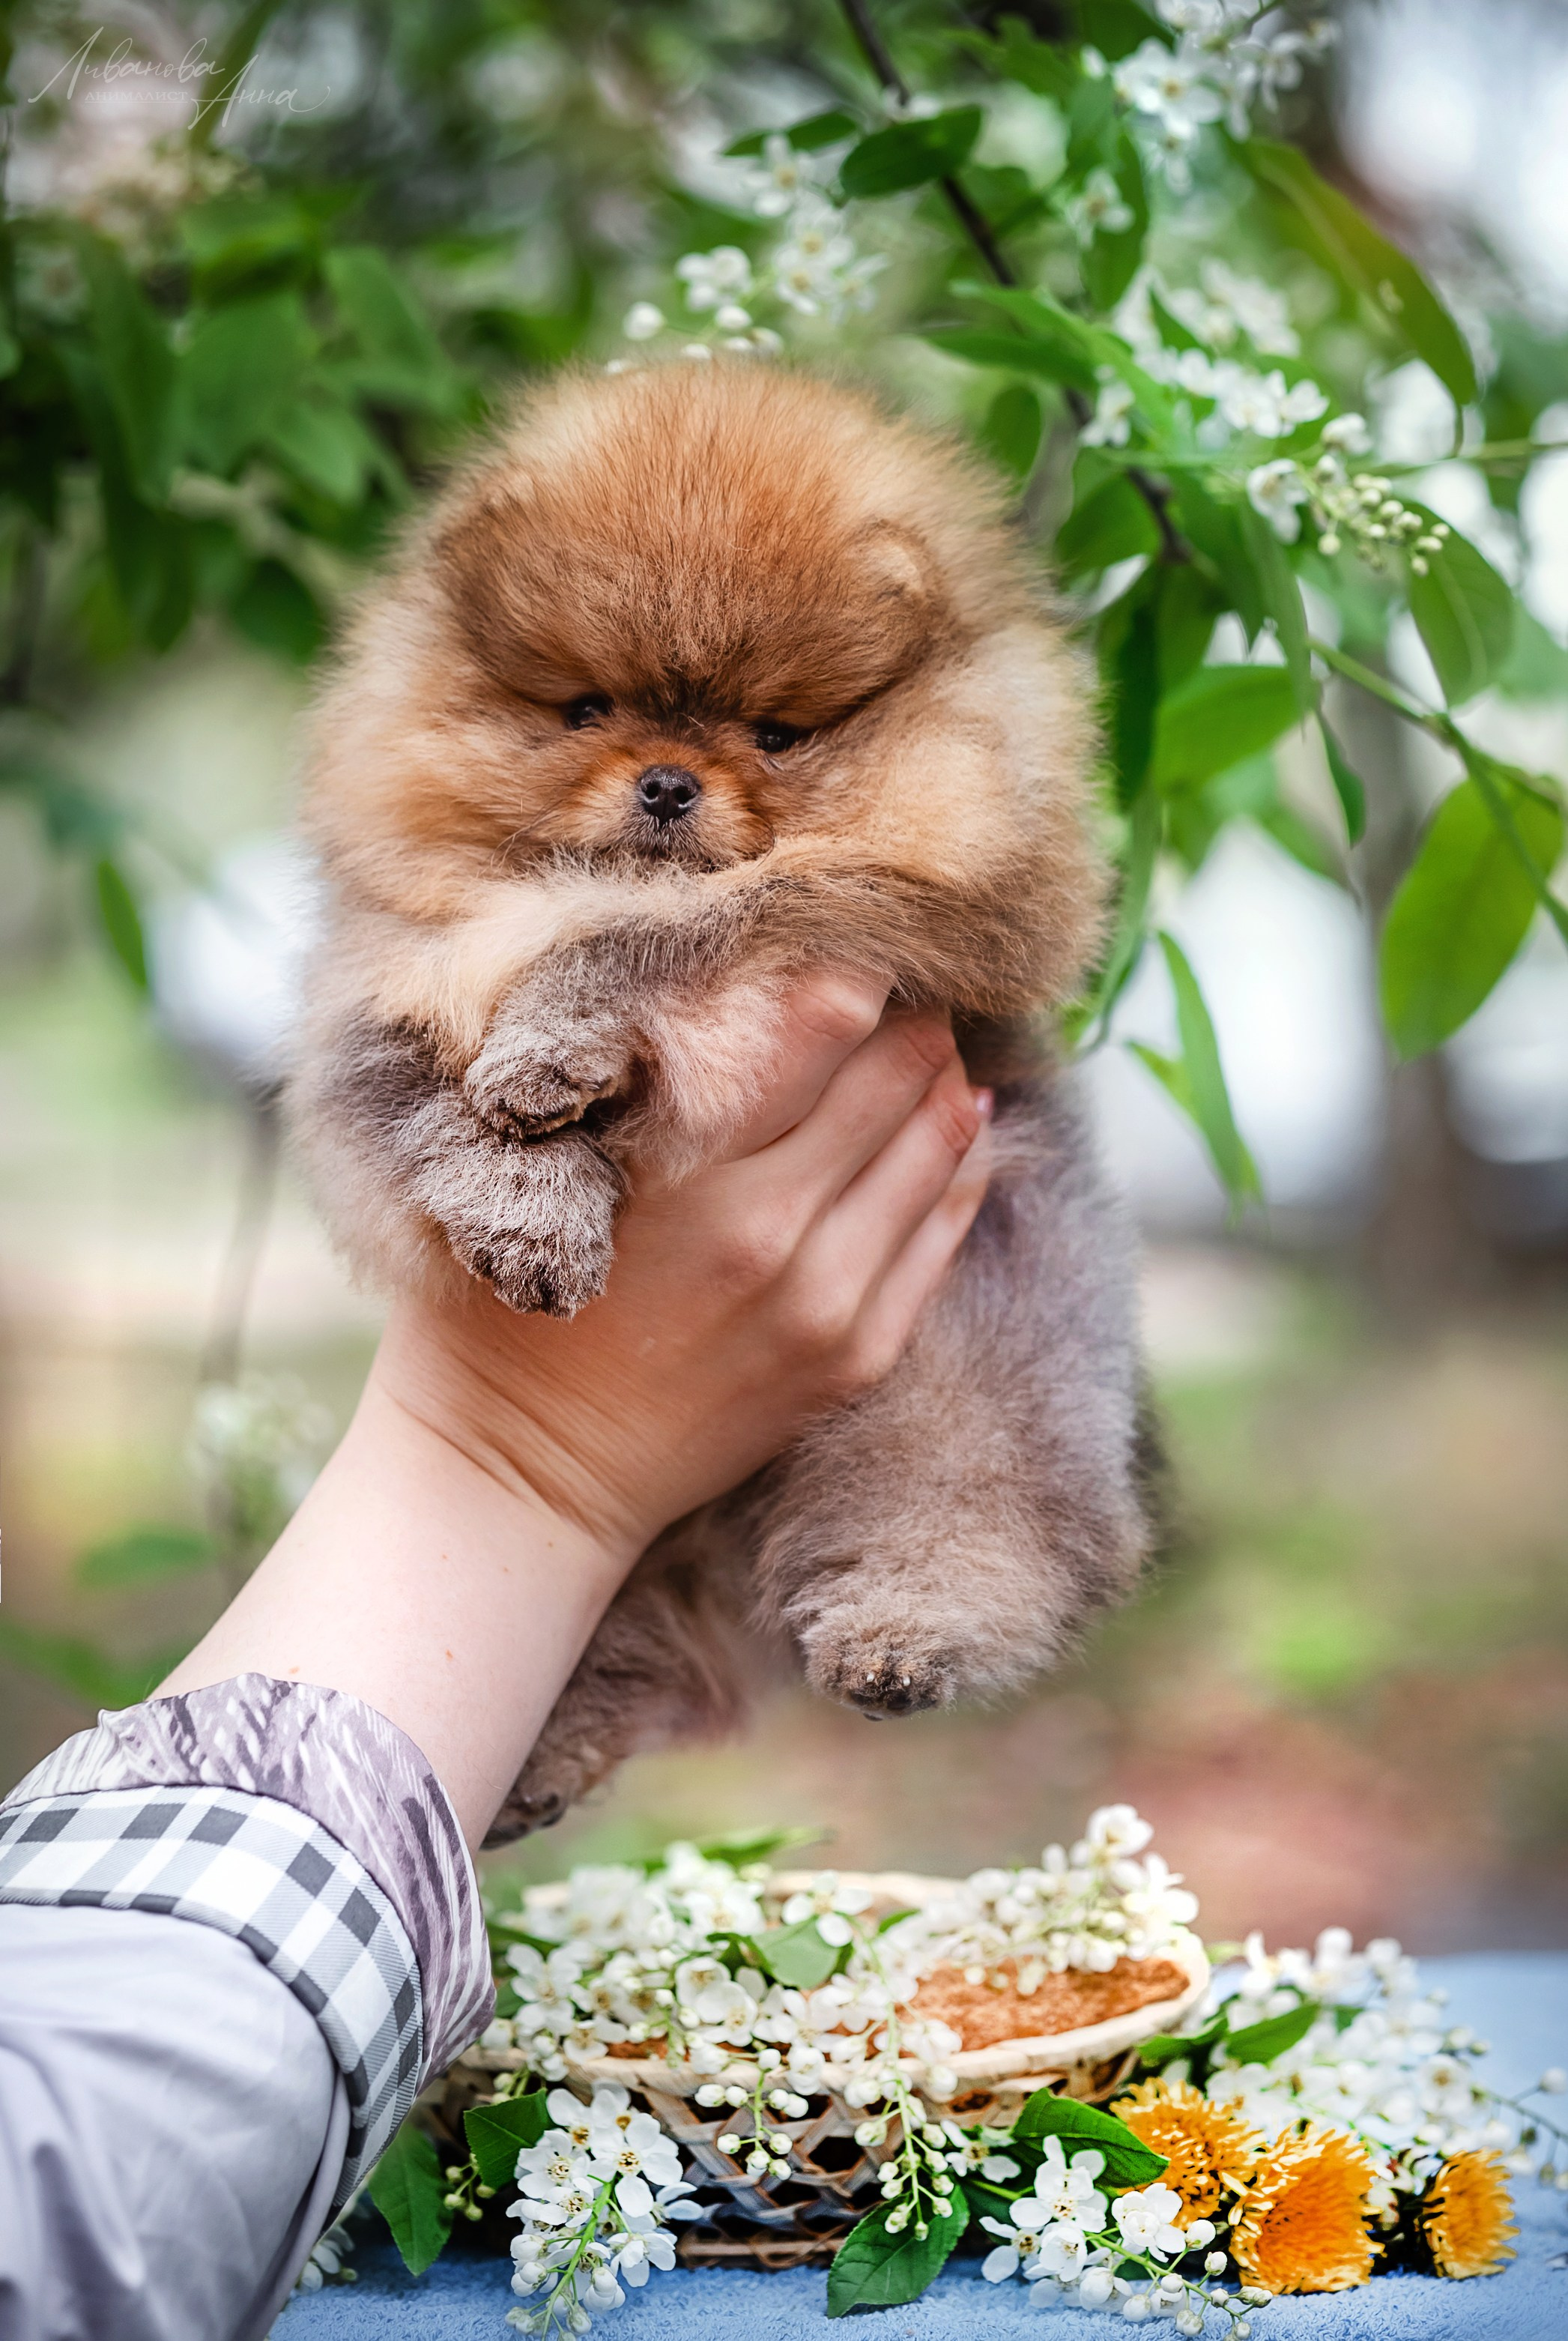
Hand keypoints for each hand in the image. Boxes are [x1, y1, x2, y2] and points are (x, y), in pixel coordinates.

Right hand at [375, 972, 991, 1555]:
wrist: (523, 1474)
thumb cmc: (507, 1302)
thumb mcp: (549, 1168)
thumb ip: (642, 1081)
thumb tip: (742, 977)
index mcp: (692, 1171)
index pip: (825, 1019)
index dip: (852, 960)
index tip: (848, 931)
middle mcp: (776, 1231)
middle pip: (897, 1070)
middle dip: (908, 1011)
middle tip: (903, 972)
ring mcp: (830, 1302)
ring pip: (940, 1142)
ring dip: (945, 1076)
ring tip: (932, 1037)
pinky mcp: (858, 1356)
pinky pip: (946, 1230)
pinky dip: (963, 1161)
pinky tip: (960, 1119)